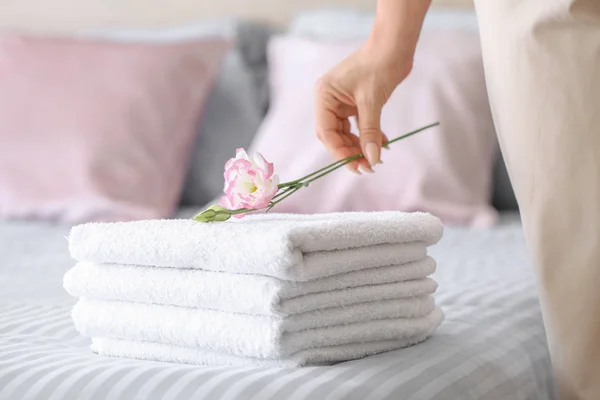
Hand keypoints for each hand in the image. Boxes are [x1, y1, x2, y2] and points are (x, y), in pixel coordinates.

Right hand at [314, 42, 411, 173]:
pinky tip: (382, 144)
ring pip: (345, 134)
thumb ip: (370, 132)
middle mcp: (328, 100)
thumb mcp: (372, 101)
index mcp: (324, 96)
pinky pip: (357, 127)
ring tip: (376, 158)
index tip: (356, 166)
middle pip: (334, 136)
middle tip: (368, 167)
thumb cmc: (379, 65)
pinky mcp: (354, 104)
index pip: (326, 132)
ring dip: (360, 147)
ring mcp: (340, 103)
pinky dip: (368, 136)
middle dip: (350, 152)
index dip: (339, 152)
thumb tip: (372, 159)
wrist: (394, 46)